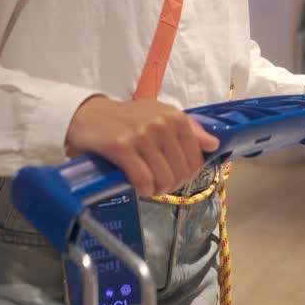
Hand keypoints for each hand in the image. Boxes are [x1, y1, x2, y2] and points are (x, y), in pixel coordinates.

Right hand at [65, 96, 219, 197]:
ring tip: (149, 186)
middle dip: (171, 184)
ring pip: (163, 179)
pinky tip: (139, 187)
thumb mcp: (161, 116)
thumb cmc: (128, 118)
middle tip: (158, 184)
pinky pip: (143, 180)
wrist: (89, 114)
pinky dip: (143, 190)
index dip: (188, 174)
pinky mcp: (122, 147)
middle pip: (180, 172)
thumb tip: (214, 145)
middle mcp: (161, 125)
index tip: (175, 176)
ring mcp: (142, 135)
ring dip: (157, 190)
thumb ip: (190, 129)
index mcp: (175, 117)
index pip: (196, 159)